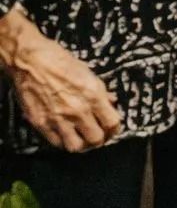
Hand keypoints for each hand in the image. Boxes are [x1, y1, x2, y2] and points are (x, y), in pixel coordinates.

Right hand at [0, 9, 120, 151]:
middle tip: (96, 135)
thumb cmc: (58, 61)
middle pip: (96, 139)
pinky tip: (65, 134)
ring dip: (81, 144)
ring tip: (81, 138)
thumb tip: (110, 102)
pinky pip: (57, 142)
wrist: (30, 60)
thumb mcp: (87, 72)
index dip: (114, 130)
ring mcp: (58, 118)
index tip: (111, 130)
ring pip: (76, 147)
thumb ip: (100, 91)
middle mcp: (78, 110)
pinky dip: (63, 141)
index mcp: (93, 95)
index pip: (112, 123)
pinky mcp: (41, 123)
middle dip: (99, 139)